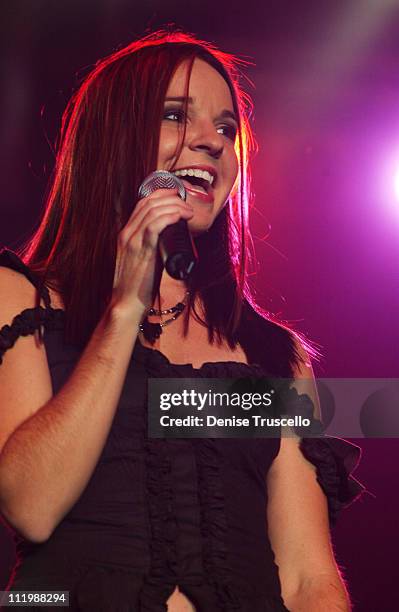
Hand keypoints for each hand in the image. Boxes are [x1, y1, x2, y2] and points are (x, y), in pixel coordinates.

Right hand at [112, 188, 193, 317]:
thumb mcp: (142, 261)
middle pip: (149, 203)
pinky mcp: (141, 250)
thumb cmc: (137, 286)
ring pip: (153, 210)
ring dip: (174, 207)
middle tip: (187, 203)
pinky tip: (180, 216)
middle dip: (171, 198)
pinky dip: (169, 217)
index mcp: (126, 234)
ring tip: (188, 212)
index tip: (177, 196)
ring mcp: (132, 241)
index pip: (142, 204)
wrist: (126, 303)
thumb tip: (170, 243)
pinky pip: (154, 225)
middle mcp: (127, 234)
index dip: (161, 195)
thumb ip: (152, 249)